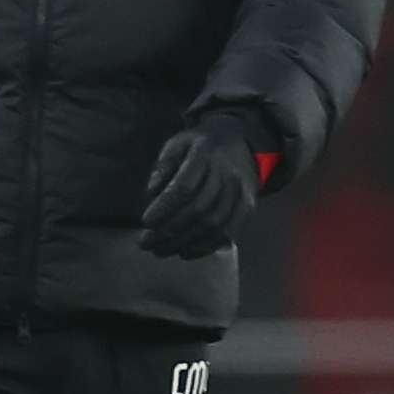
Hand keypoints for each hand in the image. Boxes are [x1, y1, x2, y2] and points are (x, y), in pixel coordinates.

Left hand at [140, 119, 260, 258]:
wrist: (238, 142)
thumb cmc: (199, 146)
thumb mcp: (177, 144)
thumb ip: (162, 167)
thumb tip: (151, 194)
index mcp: (205, 154)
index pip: (184, 187)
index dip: (164, 207)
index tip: (145, 222)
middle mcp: (227, 173)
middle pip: (198, 209)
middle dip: (169, 230)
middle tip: (146, 242)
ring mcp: (240, 191)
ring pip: (213, 225)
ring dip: (184, 242)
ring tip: (160, 250)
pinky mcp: (248, 206)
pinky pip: (228, 233)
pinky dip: (205, 247)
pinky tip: (184, 251)